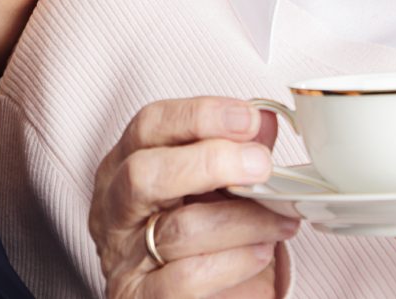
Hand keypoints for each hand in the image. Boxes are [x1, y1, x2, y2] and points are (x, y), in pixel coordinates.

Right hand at [89, 97, 299, 297]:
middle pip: (145, 173)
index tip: (249, 118)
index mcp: (122, 163)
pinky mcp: (140, 298)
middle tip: (261, 164)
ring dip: (243, 221)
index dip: (199, 116)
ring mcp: (123, 256)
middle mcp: (114, 207)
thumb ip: (230, 151)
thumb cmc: (186, 227)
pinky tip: (261, 253)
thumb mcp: (201, 183)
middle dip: (210, 163)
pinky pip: (189, 279)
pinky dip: (234, 263)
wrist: (171, 295)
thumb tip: (265, 121)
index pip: (149, 125)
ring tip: (281, 219)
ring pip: (179, 229)